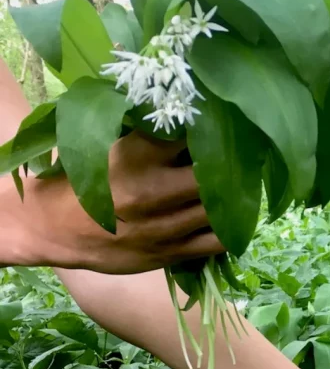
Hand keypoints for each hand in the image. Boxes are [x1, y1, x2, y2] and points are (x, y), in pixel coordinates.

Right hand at [5, 132, 223, 272]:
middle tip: (238, 159)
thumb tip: (191, 115)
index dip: (210, 128)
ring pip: (219, 209)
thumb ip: (147, 134)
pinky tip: (230, 220)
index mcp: (135, 155)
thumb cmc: (82, 179)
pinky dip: (229, 230)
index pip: (189, 134)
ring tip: (239, 187)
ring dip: (233, 198)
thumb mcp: (107, 145)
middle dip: (228, 165)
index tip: (222, 124)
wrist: (51, 228)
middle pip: (213, 174)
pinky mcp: (168, 253)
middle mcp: (152, 191)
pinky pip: (215, 242)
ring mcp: (163, 226)